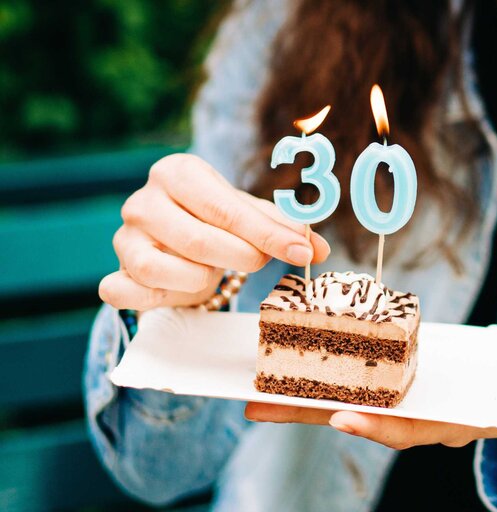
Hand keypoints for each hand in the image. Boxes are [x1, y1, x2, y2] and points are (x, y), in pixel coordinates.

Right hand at [99, 154, 329, 309]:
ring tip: (214, 272)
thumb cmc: (216, 220)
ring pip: (160, 269)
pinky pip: (124, 292)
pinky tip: (180, 291)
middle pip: (199, 240)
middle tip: (262, 262)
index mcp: (177, 173)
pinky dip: (156, 298)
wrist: (173, 235)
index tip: (301, 251)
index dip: (268, 234)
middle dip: (242, 257)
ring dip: (201, 279)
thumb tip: (319, 249)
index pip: (226, 208)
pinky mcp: (115, 272)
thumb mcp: (250, 215)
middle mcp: (143, 201)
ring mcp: (124, 238)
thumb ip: (284, 227)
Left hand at [245, 350, 496, 498]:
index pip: (411, 427)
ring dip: (305, 393)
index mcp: (455, 419)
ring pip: (352, 396)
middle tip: (259, 408)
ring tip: (258, 389)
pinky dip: (328, 369)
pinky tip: (296, 357)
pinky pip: (362, 373)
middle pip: (362, 415)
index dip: (379, 426)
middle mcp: (425, 413)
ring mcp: (412, 394)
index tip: (343, 418)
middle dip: (311, 413)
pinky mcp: (406, 373)